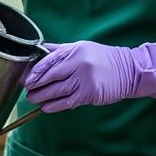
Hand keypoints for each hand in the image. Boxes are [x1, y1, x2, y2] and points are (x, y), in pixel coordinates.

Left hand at [22, 41, 155, 112]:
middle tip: (27, 90)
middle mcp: (79, 64)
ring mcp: (84, 80)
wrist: (128, 70)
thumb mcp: (81, 47)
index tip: (27, 78)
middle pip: (51, 77)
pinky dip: (55, 106)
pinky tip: (45, 108)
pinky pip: (68, 102)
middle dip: (36, 85)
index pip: (49, 61)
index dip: (35, 71)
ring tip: (33, 99)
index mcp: (75, 51)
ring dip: (42, 97)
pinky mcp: (90, 94)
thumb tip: (40, 49)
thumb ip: (60, 50)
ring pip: (57, 91)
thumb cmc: (102, 58)